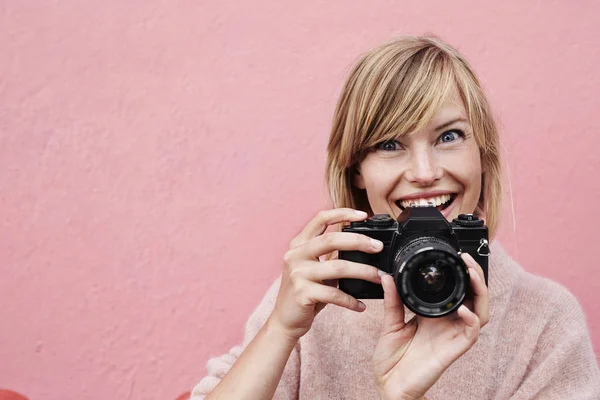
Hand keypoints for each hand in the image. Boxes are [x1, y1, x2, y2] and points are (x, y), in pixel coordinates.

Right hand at [268, 208, 383, 340]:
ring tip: (378, 277)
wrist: (285, 321)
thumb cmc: (304, 292)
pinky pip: (334, 294)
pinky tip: (361, 305)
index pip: (320, 219)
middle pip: (331, 240)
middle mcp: (295, 255)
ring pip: (338, 268)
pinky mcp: (302, 293)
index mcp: (299, 244)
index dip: (342, 213)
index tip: (363, 215)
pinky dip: (351, 300)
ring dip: (363, 272)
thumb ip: (329, 255)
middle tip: (378, 247)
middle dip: (359, 241)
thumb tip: (360, 244)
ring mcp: (297, 274)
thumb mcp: (313, 268)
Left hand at [372, 253, 488, 399]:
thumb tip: (388, 276)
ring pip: (480, 311)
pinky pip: (471, 333)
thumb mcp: (390, 325)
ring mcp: (452, 336)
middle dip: (475, 277)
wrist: (389, 386)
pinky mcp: (454, 350)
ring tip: (473, 274)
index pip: (454, 291)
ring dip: (480, 292)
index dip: (460, 274)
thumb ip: (392, 301)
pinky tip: (465, 310)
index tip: (455, 255)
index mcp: (433, 315)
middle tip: (467, 259)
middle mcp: (447, 323)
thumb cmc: (391, 360)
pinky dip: (472, 320)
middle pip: (473, 297)